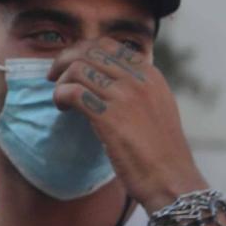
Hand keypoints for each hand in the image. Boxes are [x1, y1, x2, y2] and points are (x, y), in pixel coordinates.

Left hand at [50, 41, 204, 210]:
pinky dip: (61, 96)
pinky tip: (62, 108)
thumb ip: (137, 89)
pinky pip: (73, 92)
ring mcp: (125, 96)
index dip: (82, 52)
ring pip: (78, 68)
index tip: (70, 66)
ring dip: (61, 82)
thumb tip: (105, 80)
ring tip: (60, 99)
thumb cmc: (161, 152)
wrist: (172, 180)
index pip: (108, 45)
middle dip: (64, 61)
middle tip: (53, 77)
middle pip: (89, 51)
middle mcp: (139, 79)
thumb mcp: (157, 108)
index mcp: (150, 74)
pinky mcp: (110, 116)